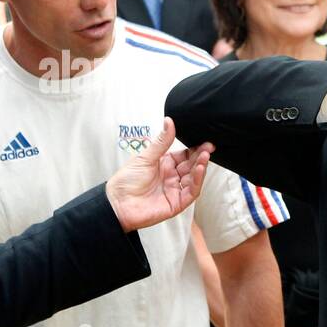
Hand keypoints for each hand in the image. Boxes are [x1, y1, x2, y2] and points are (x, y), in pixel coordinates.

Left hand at [105, 117, 212, 232]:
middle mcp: (171, 177)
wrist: (117, 203)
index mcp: (164, 165)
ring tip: (205, 156)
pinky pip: (192, 191)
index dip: (195, 149)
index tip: (204, 142)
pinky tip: (200, 170)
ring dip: (201, 167)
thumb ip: (161, 141)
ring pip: (194, 178)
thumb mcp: (145, 157)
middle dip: (201, 156)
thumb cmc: (126, 181)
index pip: (185, 155)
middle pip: (191, 165)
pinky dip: (197, 181)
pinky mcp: (178, 203)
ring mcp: (175, 190)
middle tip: (209, 147)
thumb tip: (169, 122)